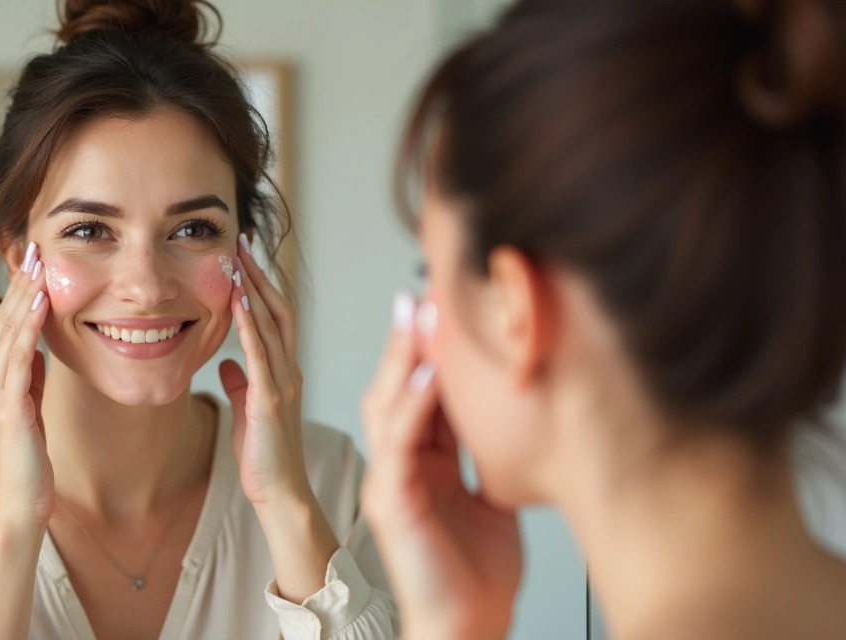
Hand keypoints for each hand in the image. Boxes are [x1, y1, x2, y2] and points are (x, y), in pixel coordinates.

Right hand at [0, 241, 54, 531]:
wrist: (18, 511)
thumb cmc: (27, 468)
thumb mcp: (29, 414)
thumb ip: (29, 383)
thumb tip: (38, 351)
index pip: (3, 329)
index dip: (17, 294)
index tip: (30, 262)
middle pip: (2, 323)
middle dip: (19, 283)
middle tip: (32, 245)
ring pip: (7, 334)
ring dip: (24, 294)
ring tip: (37, 261)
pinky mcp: (6, 409)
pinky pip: (18, 358)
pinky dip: (28, 326)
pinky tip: (40, 302)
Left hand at [220, 234, 338, 603]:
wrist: (280, 495)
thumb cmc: (264, 457)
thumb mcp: (249, 411)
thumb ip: (242, 383)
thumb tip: (226, 364)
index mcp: (283, 371)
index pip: (275, 315)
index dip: (261, 282)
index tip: (242, 252)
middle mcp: (288, 370)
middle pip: (278, 308)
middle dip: (258, 271)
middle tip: (239, 237)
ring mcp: (283, 383)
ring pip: (272, 324)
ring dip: (254, 288)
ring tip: (236, 256)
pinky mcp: (271, 401)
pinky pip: (261, 354)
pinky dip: (250, 325)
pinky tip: (238, 301)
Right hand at [361, 292, 522, 639]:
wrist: (468, 625)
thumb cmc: (477, 572)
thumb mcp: (493, 494)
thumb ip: (492, 452)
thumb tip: (520, 406)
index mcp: (421, 459)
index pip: (421, 389)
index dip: (432, 347)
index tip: (448, 302)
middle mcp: (398, 462)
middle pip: (396, 385)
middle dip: (410, 338)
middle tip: (425, 292)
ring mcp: (387, 479)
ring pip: (388, 404)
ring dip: (404, 358)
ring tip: (420, 316)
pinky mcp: (388, 500)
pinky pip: (397, 443)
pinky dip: (411, 406)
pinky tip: (429, 376)